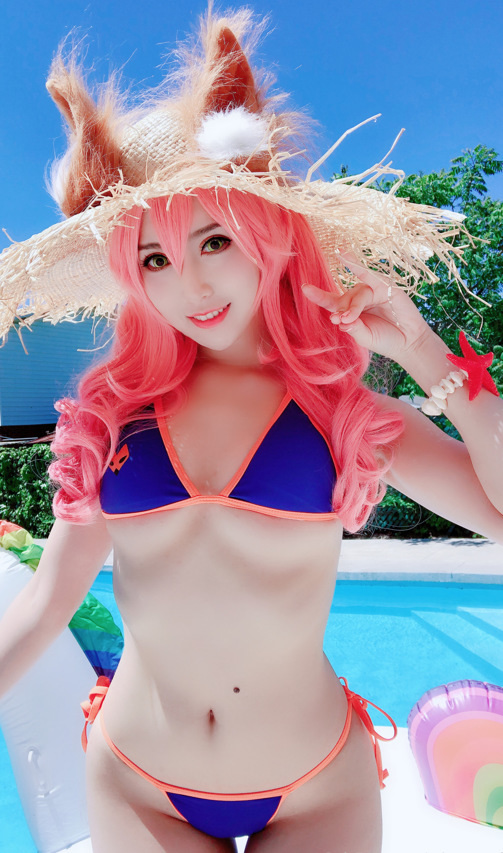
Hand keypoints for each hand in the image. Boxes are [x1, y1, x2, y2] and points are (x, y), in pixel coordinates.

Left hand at [302, 252, 432, 363]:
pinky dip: (357, 267)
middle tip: (341, 322)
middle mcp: (359, 298)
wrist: (409, 342)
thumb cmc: (386, 340)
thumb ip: (353, 329)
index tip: (305, 288)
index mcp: (350, 311)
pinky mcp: (385, 288)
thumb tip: (342, 320)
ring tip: (350, 319)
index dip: (318, 295)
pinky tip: (344, 256)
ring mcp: (372, 291)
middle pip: (343, 299)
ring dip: (352, 307)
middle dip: (342, 311)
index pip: (331, 301)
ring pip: (357, 295)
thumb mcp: (365, 337)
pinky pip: (369, 276)